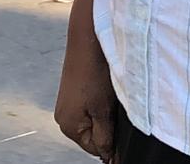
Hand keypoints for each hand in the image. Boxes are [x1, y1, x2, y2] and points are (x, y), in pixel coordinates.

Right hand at [54, 16, 117, 162]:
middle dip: (109, 127)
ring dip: (106, 113)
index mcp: (68, 126)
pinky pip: (90, 105)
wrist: (88, 36)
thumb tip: (108, 157)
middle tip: (120, 108)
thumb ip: (105, 136)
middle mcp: (64, 117)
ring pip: (93, 119)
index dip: (113, 144)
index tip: (126, 133)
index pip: (95, 149)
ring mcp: (67, 103)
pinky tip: (109, 88)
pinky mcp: (73, 90)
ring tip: (114, 96)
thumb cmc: (95, 70)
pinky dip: (101, 101)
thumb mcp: (103, 109)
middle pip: (93, 135)